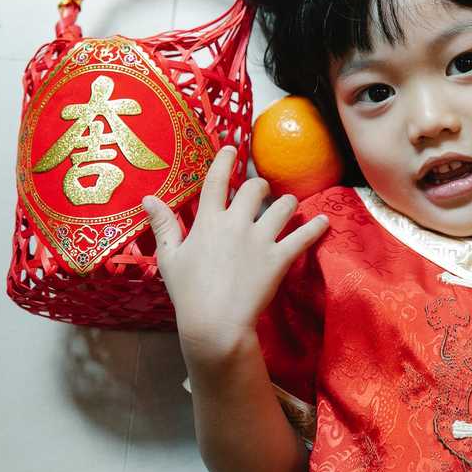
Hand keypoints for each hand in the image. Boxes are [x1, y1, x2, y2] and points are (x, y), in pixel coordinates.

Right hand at [141, 146, 328, 369]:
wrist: (214, 323)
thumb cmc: (187, 293)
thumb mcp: (169, 258)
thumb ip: (163, 225)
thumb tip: (148, 198)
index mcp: (208, 221)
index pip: (216, 181)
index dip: (225, 160)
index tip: (232, 148)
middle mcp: (237, 223)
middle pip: (255, 188)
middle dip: (260, 185)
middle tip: (261, 190)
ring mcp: (261, 240)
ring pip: (283, 206)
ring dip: (287, 203)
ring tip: (288, 206)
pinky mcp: (279, 258)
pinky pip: (303, 236)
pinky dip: (316, 227)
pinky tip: (324, 221)